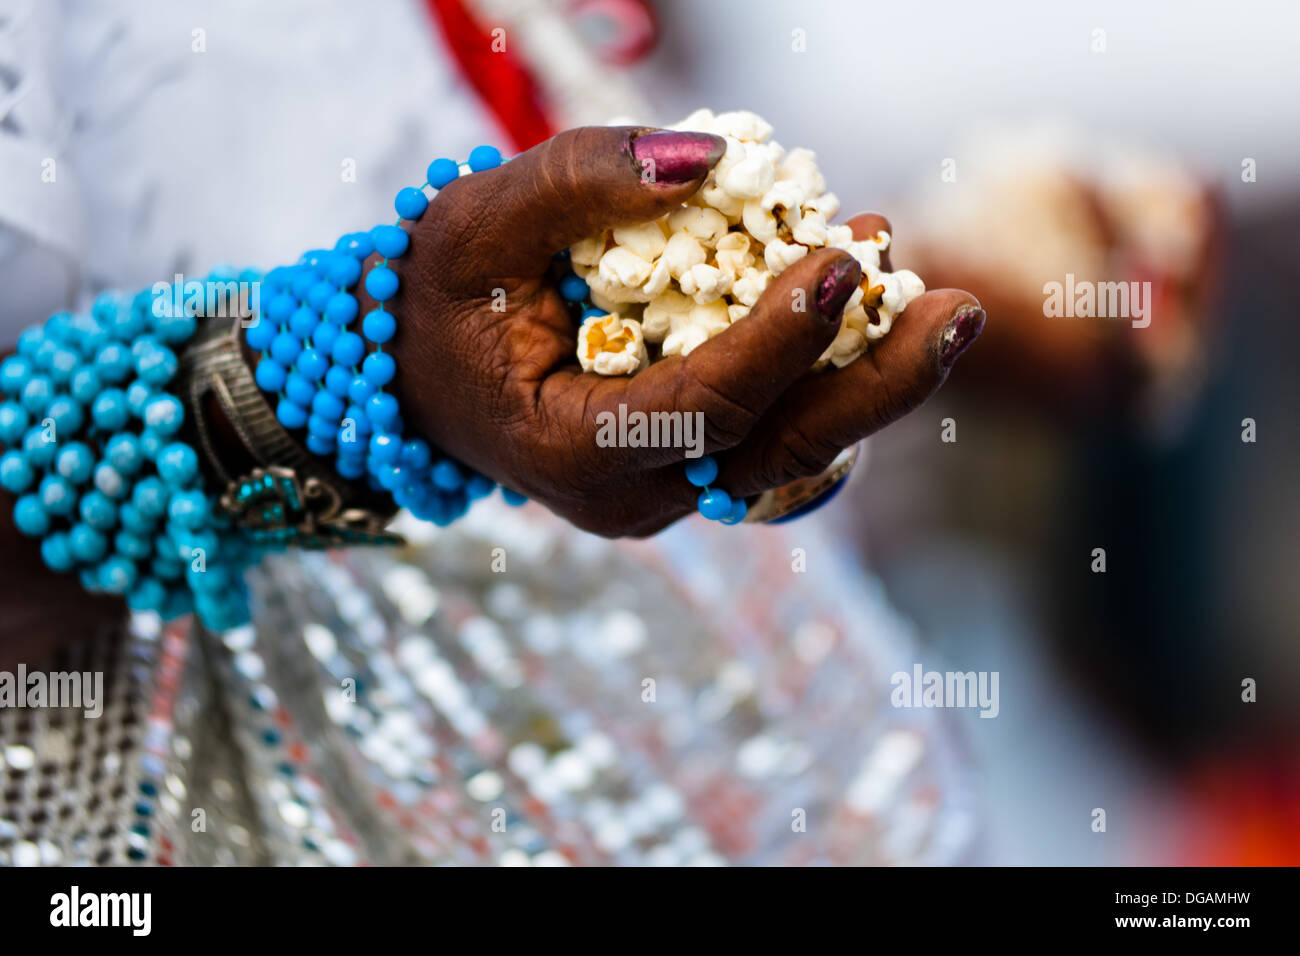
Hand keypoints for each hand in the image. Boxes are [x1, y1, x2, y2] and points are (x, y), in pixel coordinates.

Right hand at [374, 126, 984, 536]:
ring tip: (938, 306)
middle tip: (960, 312)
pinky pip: (777, 434)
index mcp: (572, 451)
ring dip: (870, 382)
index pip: (703, 408)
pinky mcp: (690, 472)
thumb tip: (711, 160)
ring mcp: (667, 494)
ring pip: (793, 452)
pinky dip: (829, 378)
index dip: (779, 342)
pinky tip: (869, 312)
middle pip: (778, 453)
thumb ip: (580, 179)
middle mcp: (631, 495)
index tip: (841, 262)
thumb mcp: (479, 220)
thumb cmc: (443, 297)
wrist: (422, 376)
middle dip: (877, 386)